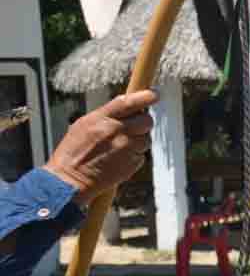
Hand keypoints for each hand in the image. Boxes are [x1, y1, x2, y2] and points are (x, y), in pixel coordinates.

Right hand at [45, 90, 157, 205]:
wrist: (69, 181)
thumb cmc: (73, 152)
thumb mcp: (82, 125)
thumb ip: (106, 115)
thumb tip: (129, 106)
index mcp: (101, 119)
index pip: (129, 102)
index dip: (145, 96)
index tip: (154, 94)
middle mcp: (116, 131)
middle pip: (146, 120)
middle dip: (143, 122)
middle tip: (134, 127)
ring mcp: (126, 148)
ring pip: (146, 139)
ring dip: (138, 141)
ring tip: (119, 148)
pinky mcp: (132, 164)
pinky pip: (141, 155)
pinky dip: (134, 156)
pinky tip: (118, 159)